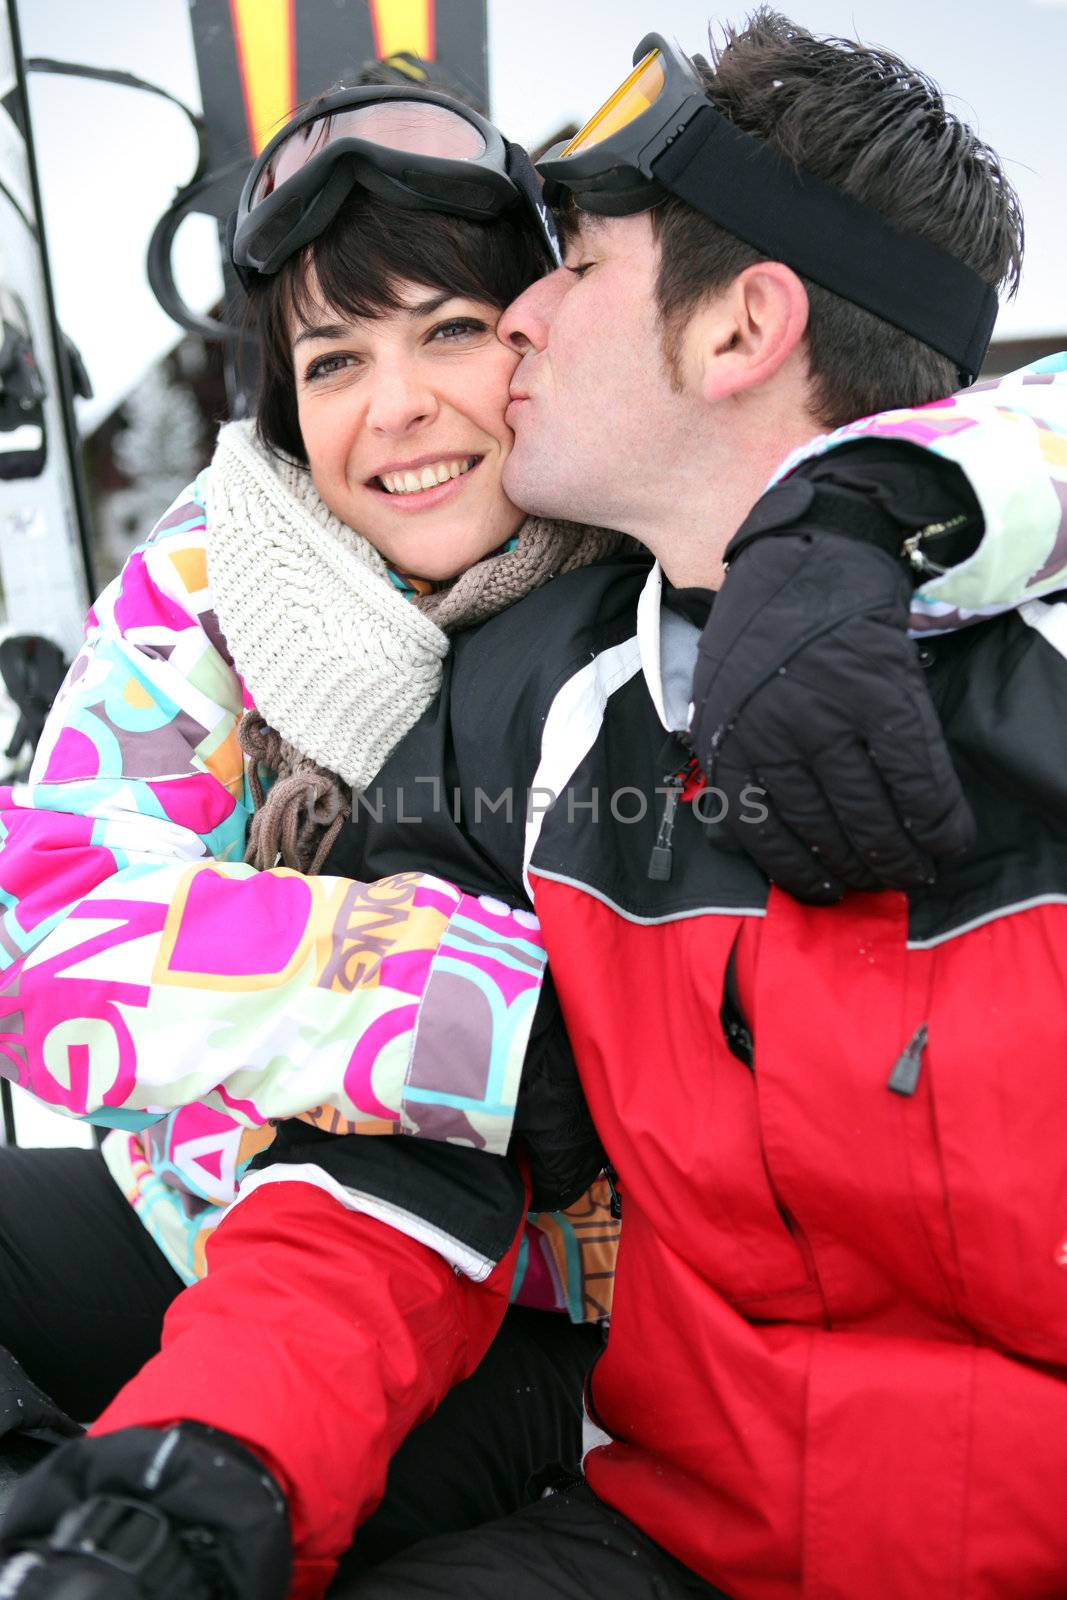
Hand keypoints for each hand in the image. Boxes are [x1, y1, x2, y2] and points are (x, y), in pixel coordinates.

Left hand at [690, 474, 975, 902]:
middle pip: (826, 828)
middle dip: (861, 868)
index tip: (829, 893)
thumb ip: (735, 759)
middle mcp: (775, 734)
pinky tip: (947, 837)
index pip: (764, 834)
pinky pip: (915, 777)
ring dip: (901, 854)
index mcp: (730, 740)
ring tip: (917, 869)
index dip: (801, 875)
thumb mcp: (720, 695)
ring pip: (872, 812)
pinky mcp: (883, 695)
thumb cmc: (761, 633)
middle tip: (885, 882)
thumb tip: (758, 838)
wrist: (814, 556)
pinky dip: (937, 816)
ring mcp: (830, 715)